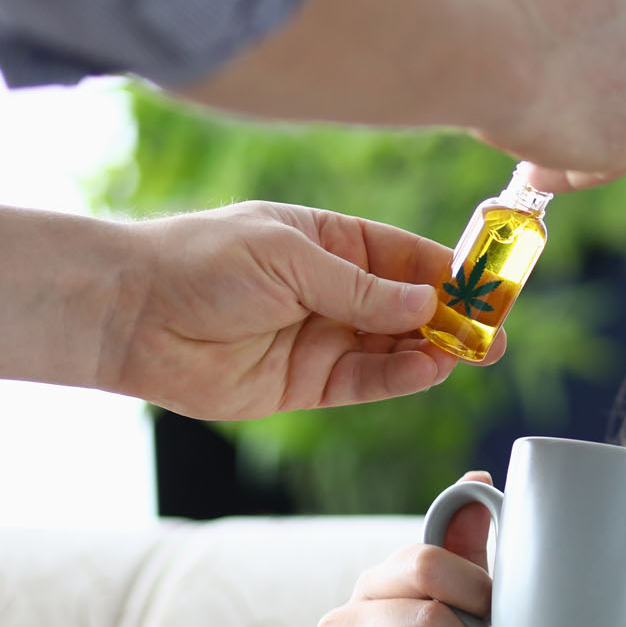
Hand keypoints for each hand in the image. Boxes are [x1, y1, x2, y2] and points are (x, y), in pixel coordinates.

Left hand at [102, 201, 501, 418]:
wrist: (131, 313)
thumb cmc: (202, 262)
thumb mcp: (290, 258)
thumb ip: (361, 286)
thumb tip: (425, 300)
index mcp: (331, 242)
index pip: (407, 257)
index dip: (451, 271)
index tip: (490, 285)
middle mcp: (333, 290)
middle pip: (411, 306)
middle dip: (454, 317)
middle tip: (494, 332)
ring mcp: (322, 337)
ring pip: (395, 347)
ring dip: (434, 350)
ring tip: (469, 352)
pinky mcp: (307, 383)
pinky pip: (366, 381)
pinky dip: (400, 377)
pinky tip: (428, 368)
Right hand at [470, 0, 625, 191]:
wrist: (479, 36)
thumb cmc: (482, 2)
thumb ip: (576, 12)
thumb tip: (564, 57)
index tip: (598, 61)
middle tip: (606, 111)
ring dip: (611, 135)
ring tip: (545, 150)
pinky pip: (614, 163)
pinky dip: (578, 171)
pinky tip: (536, 172)